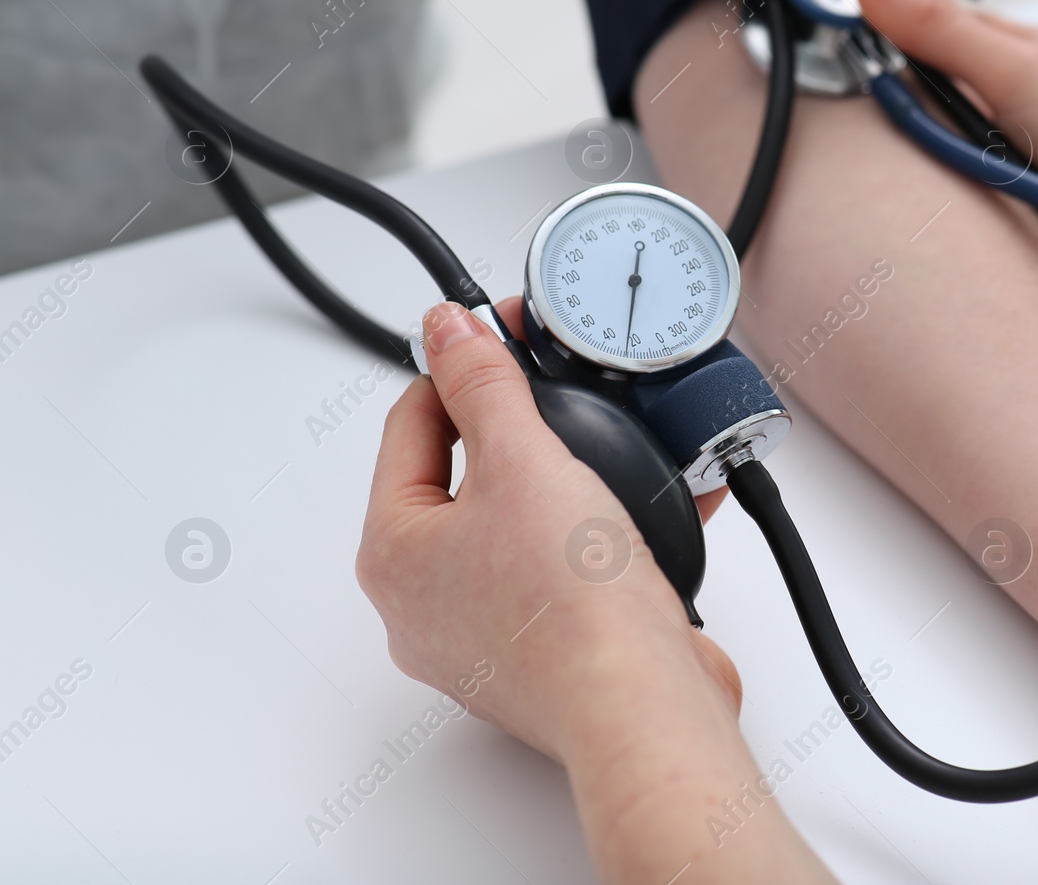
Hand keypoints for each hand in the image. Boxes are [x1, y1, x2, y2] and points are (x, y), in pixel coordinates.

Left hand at [356, 298, 737, 762]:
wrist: (643, 706)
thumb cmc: (573, 609)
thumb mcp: (524, 459)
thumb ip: (484, 385)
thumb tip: (447, 330)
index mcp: (392, 553)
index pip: (411, 424)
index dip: (462, 368)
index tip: (504, 336)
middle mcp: (424, 604)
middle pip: (461, 478)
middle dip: (520, 430)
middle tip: (560, 393)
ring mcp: (484, 636)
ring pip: (519, 526)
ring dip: (568, 483)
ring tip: (608, 451)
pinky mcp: (544, 656)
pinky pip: (562, 572)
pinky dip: (601, 535)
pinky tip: (644, 511)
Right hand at [841, 0, 1037, 212]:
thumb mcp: (1014, 72)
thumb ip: (934, 23)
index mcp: (1019, 56)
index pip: (922, 33)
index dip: (872, 40)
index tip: (825, 57)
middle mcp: (1021, 106)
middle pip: (926, 103)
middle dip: (890, 120)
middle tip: (844, 139)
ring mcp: (1024, 164)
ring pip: (941, 163)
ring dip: (917, 177)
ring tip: (881, 190)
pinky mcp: (1027, 221)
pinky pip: (965, 213)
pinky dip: (946, 219)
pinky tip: (930, 233)